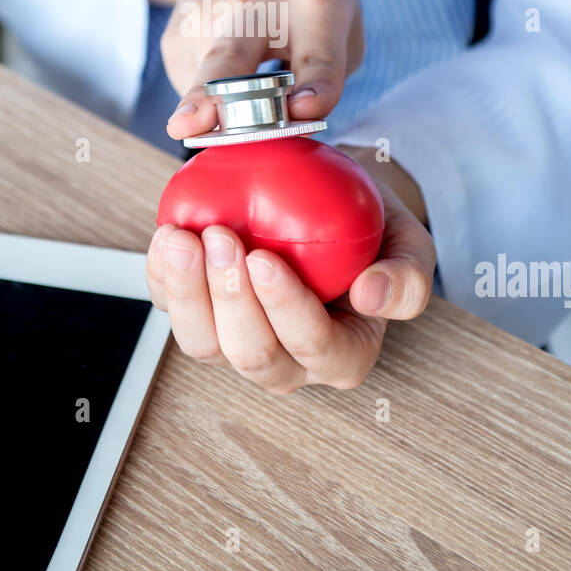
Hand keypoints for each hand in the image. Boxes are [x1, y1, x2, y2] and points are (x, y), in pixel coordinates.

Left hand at [146, 163, 434, 393]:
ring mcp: (237, 344)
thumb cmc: (370, 232)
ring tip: (182, 238)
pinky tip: (167, 237)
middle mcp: (287, 363)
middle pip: (250, 354)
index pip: (314, 345)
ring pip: (202, 344)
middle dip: (229, 297)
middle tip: (221, 236)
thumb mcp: (409, 246)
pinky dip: (161, 276)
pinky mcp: (201, 318)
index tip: (265, 258)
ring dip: (185, 292)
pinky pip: (171, 311)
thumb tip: (372, 297)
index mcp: (342, 355)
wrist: (331, 207)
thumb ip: (407, 276)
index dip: (285, 309)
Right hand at [150, 0, 364, 140]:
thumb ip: (326, 76)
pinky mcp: (175, 36)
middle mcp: (255, 4)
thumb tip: (285, 130)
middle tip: (191, 127)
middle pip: (229, 61)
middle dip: (213, 98)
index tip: (303, 110)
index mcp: (314, 2)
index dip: (314, 88)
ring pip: (200, 82)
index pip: (316, 56)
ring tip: (233, 91)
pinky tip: (222, 65)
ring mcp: (207, 16)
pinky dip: (208, 95)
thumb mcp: (338, 19)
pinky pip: (190, 86)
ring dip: (214, 109)